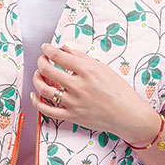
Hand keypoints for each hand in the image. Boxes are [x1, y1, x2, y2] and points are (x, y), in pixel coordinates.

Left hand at [29, 42, 157, 142]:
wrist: (129, 116)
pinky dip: (37, 102)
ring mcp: (74, 102)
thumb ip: (81, 57)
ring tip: (39, 74)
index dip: (48, 49)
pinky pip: (47, 110)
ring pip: (44, 89)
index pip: (58, 56)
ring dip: (36, 79)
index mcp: (87, 71)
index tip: (45, 47)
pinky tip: (34, 94)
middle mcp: (78, 86)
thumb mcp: (103, 68)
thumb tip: (64, 47)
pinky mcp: (72, 116)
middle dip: (41, 62)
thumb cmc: (119, 91)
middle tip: (42, 60)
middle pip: (47, 70)